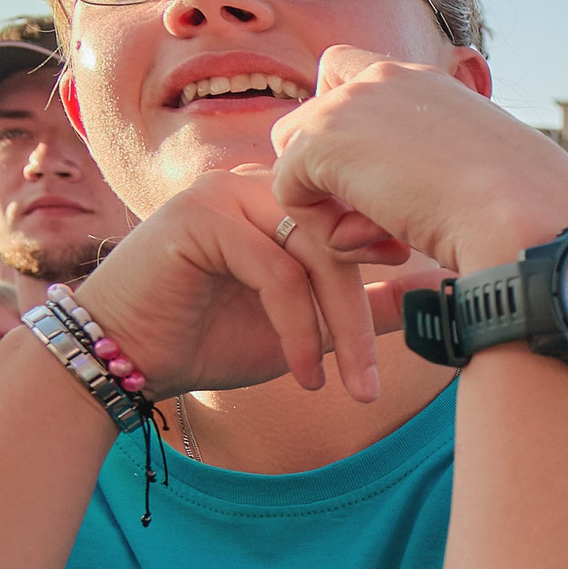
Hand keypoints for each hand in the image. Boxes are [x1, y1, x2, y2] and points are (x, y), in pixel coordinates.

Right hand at [71, 164, 412, 401]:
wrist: (128, 358)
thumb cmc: (212, 338)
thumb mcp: (310, 326)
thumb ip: (369, 305)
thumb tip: (439, 289)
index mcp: (284, 198)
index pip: (358, 219)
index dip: (389, 268)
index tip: (418, 320)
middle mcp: (257, 183)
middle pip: (341, 236)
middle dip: (363, 315)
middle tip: (372, 383)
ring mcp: (225, 192)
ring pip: (313, 253)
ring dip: (336, 328)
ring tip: (343, 385)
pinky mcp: (200, 217)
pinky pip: (276, 272)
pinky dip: (297, 328)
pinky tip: (303, 372)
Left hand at [269, 48, 567, 272]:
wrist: (528, 216)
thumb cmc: (529, 211)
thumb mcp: (490, 173)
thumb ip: (443, 165)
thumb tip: (427, 198)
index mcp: (429, 84)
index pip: (359, 78)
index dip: (356, 129)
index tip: (395, 182)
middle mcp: (387, 78)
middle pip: (314, 113)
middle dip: (335, 171)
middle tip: (388, 218)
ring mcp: (351, 103)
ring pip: (296, 154)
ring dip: (330, 205)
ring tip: (388, 238)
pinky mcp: (323, 139)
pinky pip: (288, 190)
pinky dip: (324, 230)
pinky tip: (382, 244)